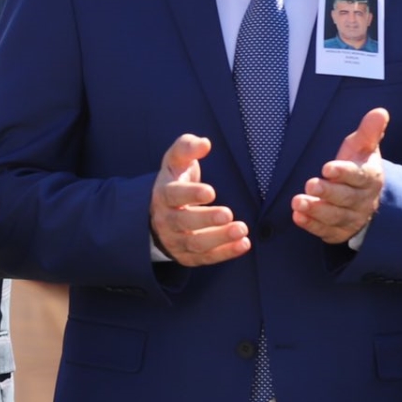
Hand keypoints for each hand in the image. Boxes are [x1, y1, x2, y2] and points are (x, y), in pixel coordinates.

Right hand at [149, 134, 249, 265]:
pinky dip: (225, 253)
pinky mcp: (187, 256)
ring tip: (242, 230)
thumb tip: (205, 143)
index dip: (190, 194)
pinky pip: (206, 258)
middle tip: (228, 213)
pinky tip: (243, 244)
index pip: (173, 195)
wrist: (157, 215)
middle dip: (206, 219)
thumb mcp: (175, 162)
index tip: (210, 191)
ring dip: (219, 238)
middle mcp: (166, 220)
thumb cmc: (174, 182)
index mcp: (163, 194)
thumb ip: (187, 147)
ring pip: (195, 243)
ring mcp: (175, 240)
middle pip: (183, 222)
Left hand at [293, 107, 387, 243]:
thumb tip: (380, 112)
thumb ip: (369, 132)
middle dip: (328, 192)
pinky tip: (298, 217)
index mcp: (370, 178)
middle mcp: (363, 201)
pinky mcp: (339, 232)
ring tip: (298, 202)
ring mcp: (352, 218)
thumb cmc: (359, 167)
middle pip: (346, 198)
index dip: (344, 173)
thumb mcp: (364, 148)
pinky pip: (326, 231)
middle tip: (310, 184)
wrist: (366, 200)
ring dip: (316, 210)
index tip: (327, 168)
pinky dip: (312, 225)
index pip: (359, 176)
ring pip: (335, 217)